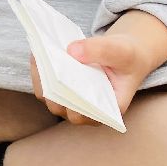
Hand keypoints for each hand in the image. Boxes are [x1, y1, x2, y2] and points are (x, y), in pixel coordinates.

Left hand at [29, 10, 166, 124]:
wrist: (124, 54)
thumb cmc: (128, 57)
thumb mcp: (122, 51)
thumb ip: (102, 50)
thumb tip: (72, 51)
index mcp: (109, 110)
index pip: (83, 115)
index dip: (70, 104)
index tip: (62, 83)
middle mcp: (87, 111)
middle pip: (61, 105)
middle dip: (51, 85)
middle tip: (45, 61)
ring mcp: (71, 102)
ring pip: (48, 95)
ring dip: (41, 75)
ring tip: (39, 53)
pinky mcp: (60, 90)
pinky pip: (44, 83)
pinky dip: (40, 68)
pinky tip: (38, 50)